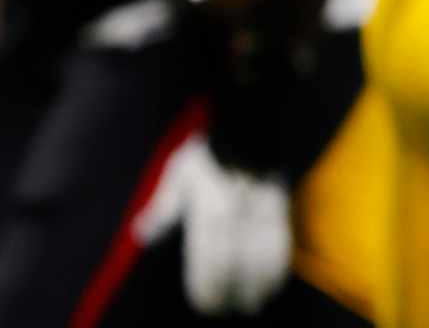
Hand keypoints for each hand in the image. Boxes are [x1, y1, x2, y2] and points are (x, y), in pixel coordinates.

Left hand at [133, 135, 291, 314]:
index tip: (206, 304)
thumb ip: (163, 207)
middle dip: (230, 293)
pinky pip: (283, 241)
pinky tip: (274, 282)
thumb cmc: (209, 150)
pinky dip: (279, 266)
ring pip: (262, 258)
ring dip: (258, 286)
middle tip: (226, 308)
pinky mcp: (281, 205)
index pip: (208, 261)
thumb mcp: (178, 174)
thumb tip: (142, 233)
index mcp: (207, 211)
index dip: (208, 288)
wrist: (249, 123)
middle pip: (234, 266)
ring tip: (252, 303)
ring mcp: (260, 211)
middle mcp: (235, 215)